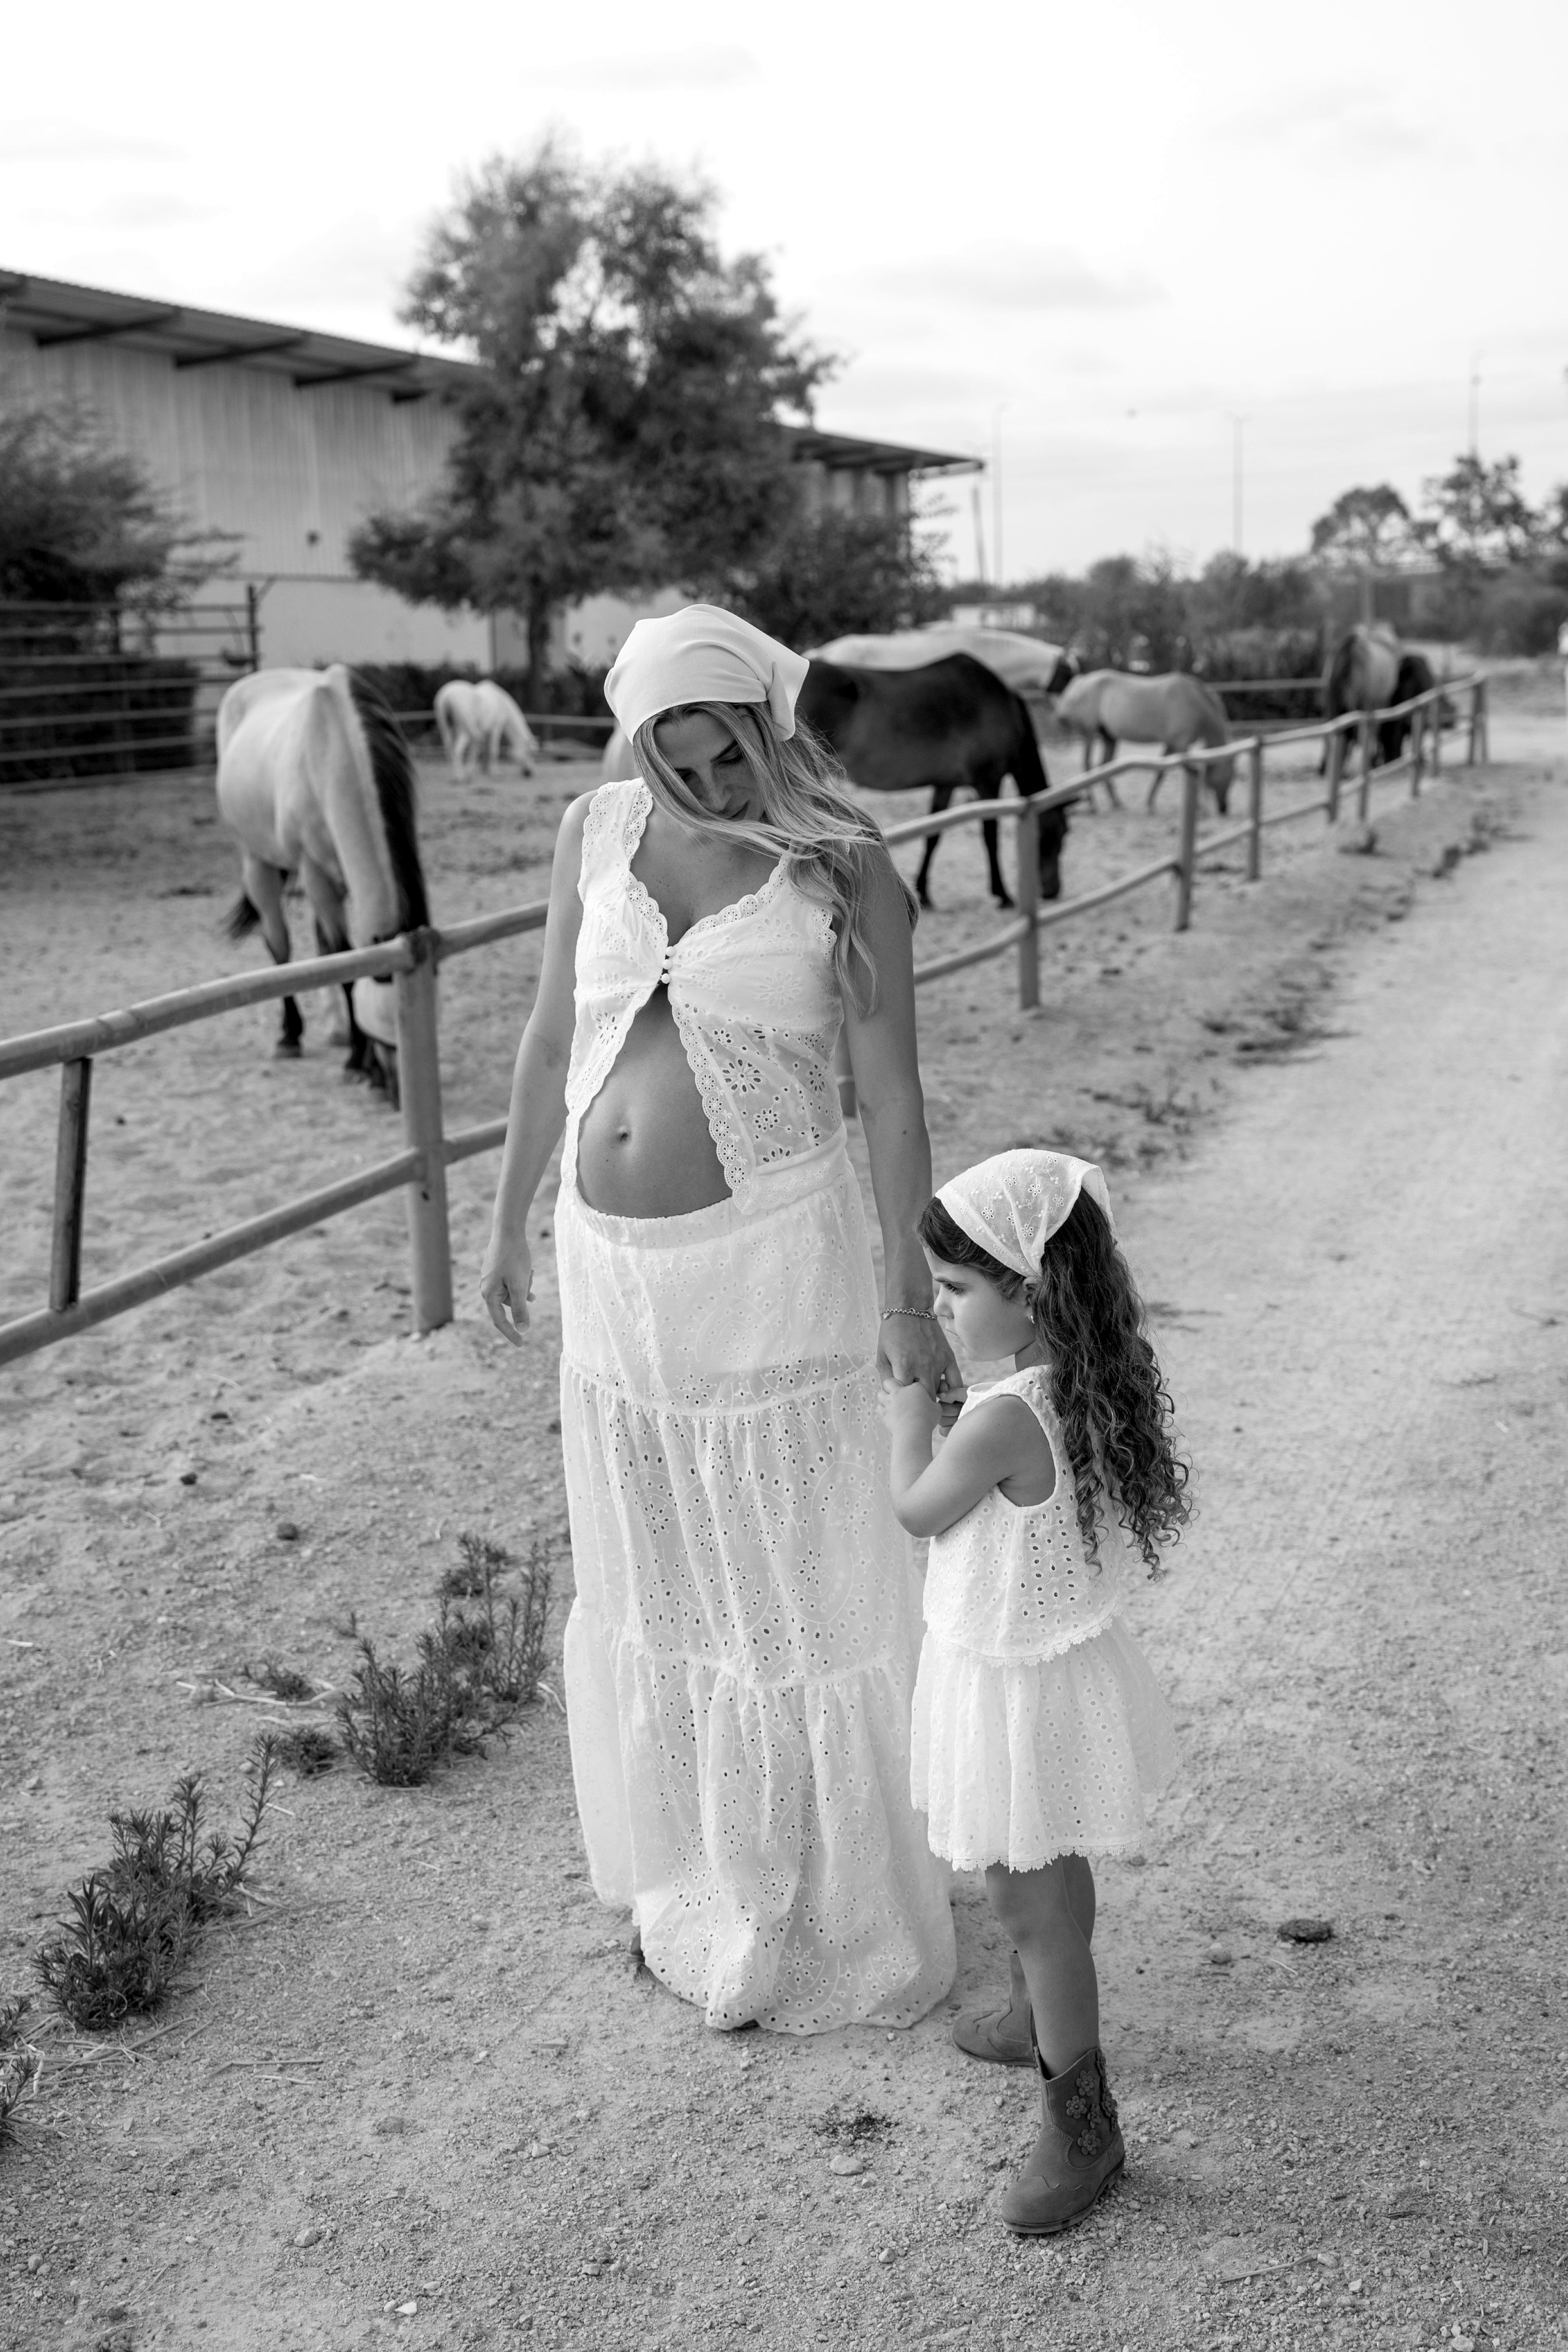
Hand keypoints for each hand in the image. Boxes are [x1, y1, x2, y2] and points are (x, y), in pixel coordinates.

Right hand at [480, 1228, 534, 1346]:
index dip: (511, 1334)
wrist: (508, 1230)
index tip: (522, 1345)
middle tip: (529, 1277)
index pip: (500, 1322)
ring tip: (530, 1270)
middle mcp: (486, 1288)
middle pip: (508, 1305)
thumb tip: (523, 1330)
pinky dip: (521, 1281)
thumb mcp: (520, 1285)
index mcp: (489, 1294)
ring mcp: (490, 1279)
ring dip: (524, 1286)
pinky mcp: (495, 1271)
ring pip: (511, 1292)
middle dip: (523, 1296)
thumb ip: (520, 1309)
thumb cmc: (514, 1257)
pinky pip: (510, 1283)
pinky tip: (530, 1274)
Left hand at [878, 1312, 962, 1405]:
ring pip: (939, 1392)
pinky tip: (943, 1392)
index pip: (906, 1398)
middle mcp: (923, 1367)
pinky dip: (950, 1391)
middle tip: (914, 1408)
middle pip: (925, 1400)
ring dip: (932, 1398)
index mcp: (904, 1367)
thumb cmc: (892, 1334)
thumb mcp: (882, 1357)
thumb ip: (887, 1380)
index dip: (903, 1405)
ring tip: (925, 1400)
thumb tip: (892, 1398)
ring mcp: (938, 1363)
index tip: (900, 1406)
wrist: (910, 1310)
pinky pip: (955, 1381)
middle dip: (919, 1406)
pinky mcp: (948, 1357)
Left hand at [879, 1375, 940, 1440]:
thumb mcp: (937, 1410)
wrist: (914, 1431)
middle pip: (889, 1381)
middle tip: (896, 1394)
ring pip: (881, 1393)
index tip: (914, 1395)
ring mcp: (890, 1401)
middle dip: (891, 1386)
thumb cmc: (927, 1420)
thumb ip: (934, 1404)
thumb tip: (934, 1405)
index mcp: (915, 1388)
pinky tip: (889, 1414)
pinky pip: (879, 1407)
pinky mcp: (884, 1412)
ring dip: (885, 1398)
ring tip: (891, 1404)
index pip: (911, 1382)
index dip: (911, 1388)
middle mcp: (900, 1391)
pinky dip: (883, 1410)